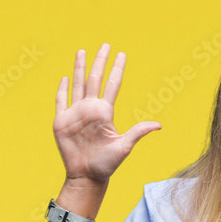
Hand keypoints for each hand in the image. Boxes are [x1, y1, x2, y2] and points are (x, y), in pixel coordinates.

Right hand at [52, 43, 160, 184]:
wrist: (86, 176)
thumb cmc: (106, 164)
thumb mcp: (124, 147)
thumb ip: (138, 132)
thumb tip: (159, 125)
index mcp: (105, 112)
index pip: (112, 85)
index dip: (117, 69)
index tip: (122, 54)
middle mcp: (91, 109)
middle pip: (95, 79)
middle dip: (99, 61)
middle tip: (105, 45)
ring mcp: (76, 113)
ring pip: (77, 84)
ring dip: (79, 68)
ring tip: (82, 51)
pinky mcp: (62, 121)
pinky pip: (61, 101)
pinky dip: (62, 89)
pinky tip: (65, 78)